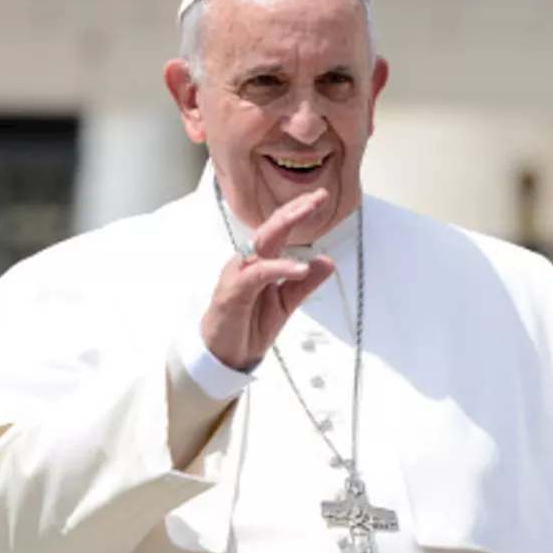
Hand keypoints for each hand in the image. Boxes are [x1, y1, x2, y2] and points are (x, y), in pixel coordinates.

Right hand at [201, 189, 336, 371]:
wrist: (225, 355)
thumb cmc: (248, 325)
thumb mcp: (285, 303)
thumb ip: (305, 283)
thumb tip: (327, 261)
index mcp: (260, 261)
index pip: (279, 229)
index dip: (298, 211)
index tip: (320, 197)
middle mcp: (248, 262)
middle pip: (271, 228)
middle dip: (294, 209)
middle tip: (317, 197)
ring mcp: (238, 274)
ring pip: (262, 243)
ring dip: (285, 225)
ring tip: (308, 213)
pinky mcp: (233, 291)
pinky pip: (257, 274)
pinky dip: (278, 267)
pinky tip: (300, 268)